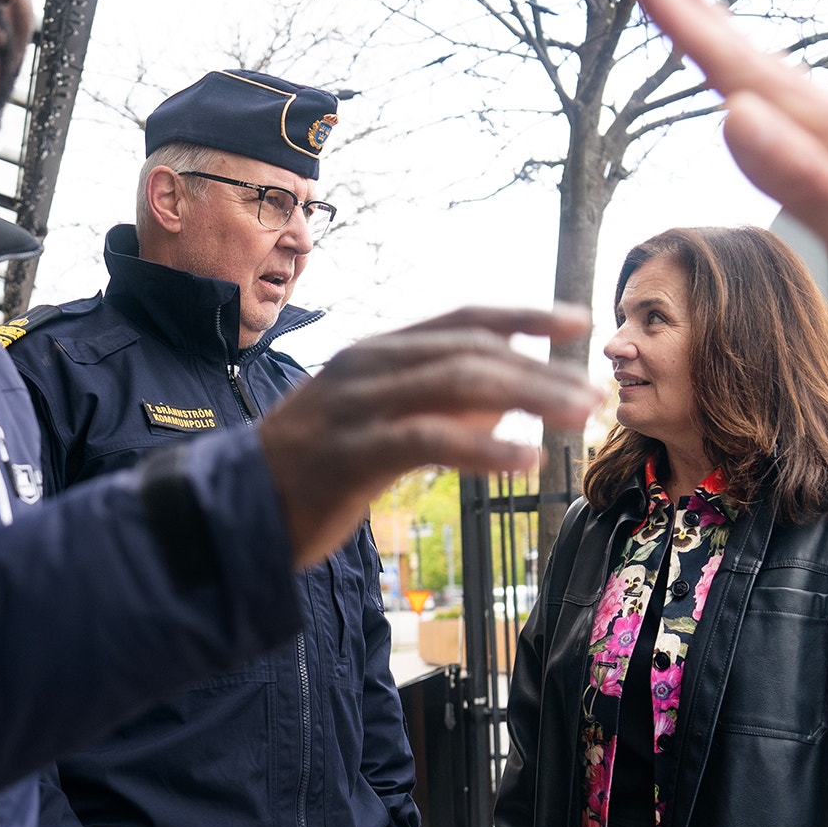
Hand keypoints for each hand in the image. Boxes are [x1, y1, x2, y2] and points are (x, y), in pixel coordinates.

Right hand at [259, 305, 600, 567]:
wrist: (232, 511)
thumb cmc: (310, 469)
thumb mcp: (375, 422)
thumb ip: (433, 408)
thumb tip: (504, 408)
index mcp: (377, 352)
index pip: (462, 319)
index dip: (523, 316)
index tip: (579, 324)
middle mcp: (368, 365)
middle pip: (471, 350)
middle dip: (541, 368)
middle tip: (595, 392)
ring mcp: (355, 405)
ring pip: (457, 386)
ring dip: (529, 398)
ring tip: (578, 418)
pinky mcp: (348, 452)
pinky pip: (427, 440)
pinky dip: (483, 449)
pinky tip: (525, 462)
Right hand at [629, 0, 827, 346]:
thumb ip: (795, 173)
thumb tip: (731, 115)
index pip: (739, 69)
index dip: (687, 25)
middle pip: (753, 56)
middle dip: (699, 11)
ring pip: (774, 74)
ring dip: (726, 41)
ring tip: (691, 17)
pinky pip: (798, 99)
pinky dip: (762, 78)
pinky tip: (760, 90)